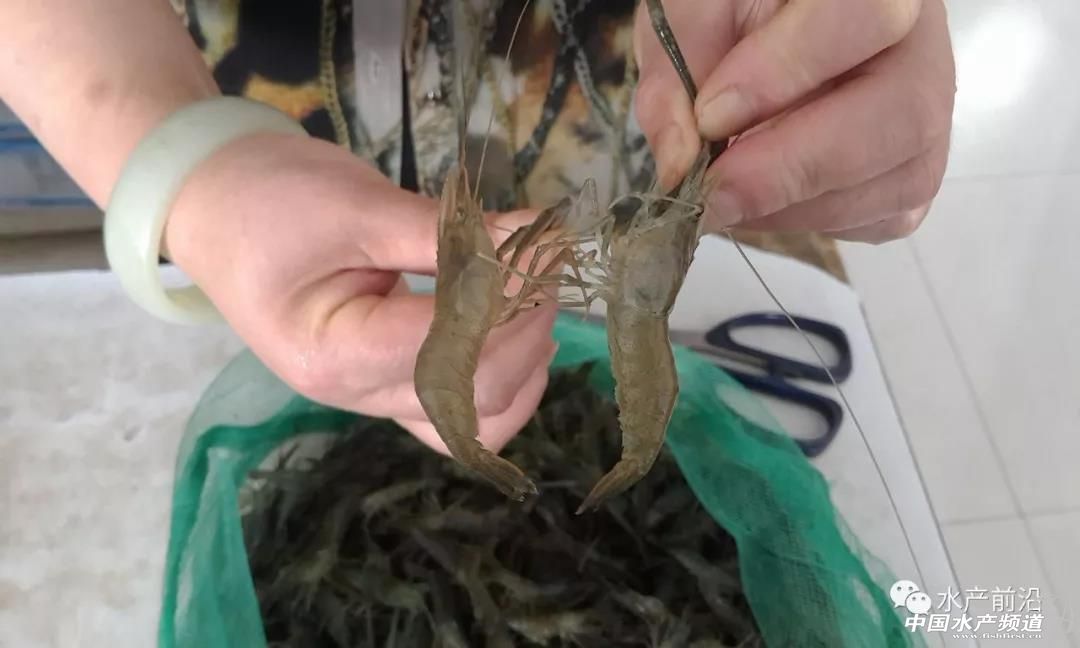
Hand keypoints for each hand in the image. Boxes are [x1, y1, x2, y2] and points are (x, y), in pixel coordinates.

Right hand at [164, 132, 556, 452]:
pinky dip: (503, 385)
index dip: (508, 297)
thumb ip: (448, 232)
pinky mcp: (388, 385)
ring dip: (523, 368)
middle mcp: (355, 395)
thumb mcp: (357, 204)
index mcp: (334, 354)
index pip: (450, 345)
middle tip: (544, 261)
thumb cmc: (268, 199)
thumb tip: (535, 237)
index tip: (542, 243)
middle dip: (525, 327)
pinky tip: (518, 337)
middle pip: (474, 394)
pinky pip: (460, 414)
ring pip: (476, 424)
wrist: (214, 207)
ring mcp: (372, 399)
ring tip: (536, 300)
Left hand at [633, 0, 955, 242]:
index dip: (786, 72)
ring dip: (793, 205)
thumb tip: (678, 163)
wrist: (767, 37)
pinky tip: (763, 199)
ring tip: (726, 192)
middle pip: (903, 116)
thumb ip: (676, 76)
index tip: (710, 116)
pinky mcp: (913, 174)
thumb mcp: (691, 18)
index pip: (865, 15)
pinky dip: (810, 221)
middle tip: (710, 192)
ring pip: (894, 181)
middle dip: (792, 168)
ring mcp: (931, 118)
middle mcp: (925, 49)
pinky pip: (880, 219)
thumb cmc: (734, 16)